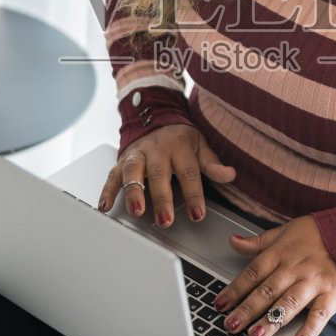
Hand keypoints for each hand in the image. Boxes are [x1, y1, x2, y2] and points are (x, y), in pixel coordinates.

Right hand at [98, 123, 235, 228]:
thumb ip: (212, 163)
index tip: (197, 215)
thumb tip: (230, 175)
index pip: (189, 172)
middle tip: (165, 220)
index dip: (194, 194)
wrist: (153, 115)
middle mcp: (157, 150)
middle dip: (161, 198)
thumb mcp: (200, 145)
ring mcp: (138, 154)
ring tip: (136, 212)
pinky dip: (107, 190)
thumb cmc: (179, 137)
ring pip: (133, 171)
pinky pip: (113, 175)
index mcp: (180, 146)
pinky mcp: (122, 160)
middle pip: (159, 174)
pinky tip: (105, 206)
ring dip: (133, 192)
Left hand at [215, 216, 335, 335]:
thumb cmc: (317, 233)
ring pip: (289, 303)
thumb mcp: (285, 231)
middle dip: (247, 310)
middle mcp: (295, 269)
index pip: (253, 273)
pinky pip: (320, 314)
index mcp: (280, 254)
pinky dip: (310, 330)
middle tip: (231, 326)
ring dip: (271, 321)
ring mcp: (314, 282)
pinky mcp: (333, 294)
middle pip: (267, 291)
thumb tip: (233, 241)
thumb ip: (258, 242)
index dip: (234, 289)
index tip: (219, 305)